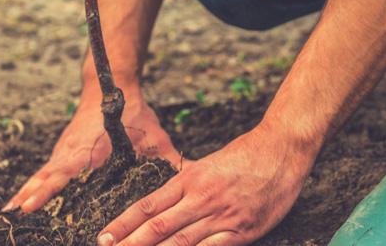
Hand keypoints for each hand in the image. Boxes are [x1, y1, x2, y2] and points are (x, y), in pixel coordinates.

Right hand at [3, 83, 185, 212]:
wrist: (110, 85)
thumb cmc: (135, 113)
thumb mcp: (155, 136)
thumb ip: (170, 159)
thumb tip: (193, 176)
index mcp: (92, 149)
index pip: (66, 172)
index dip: (49, 189)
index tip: (31, 205)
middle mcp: (73, 151)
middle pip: (48, 177)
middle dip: (31, 196)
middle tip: (14, 216)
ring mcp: (65, 151)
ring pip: (43, 174)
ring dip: (27, 192)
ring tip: (10, 214)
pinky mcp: (63, 151)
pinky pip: (45, 171)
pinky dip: (33, 185)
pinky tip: (21, 202)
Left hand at [96, 126, 316, 245]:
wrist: (281, 148)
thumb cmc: (245, 154)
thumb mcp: (209, 164)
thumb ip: (187, 184)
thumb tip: (163, 203)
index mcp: (190, 179)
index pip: (148, 206)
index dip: (123, 224)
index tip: (103, 237)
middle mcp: (201, 198)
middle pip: (158, 227)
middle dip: (130, 244)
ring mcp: (222, 215)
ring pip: (181, 242)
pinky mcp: (243, 229)